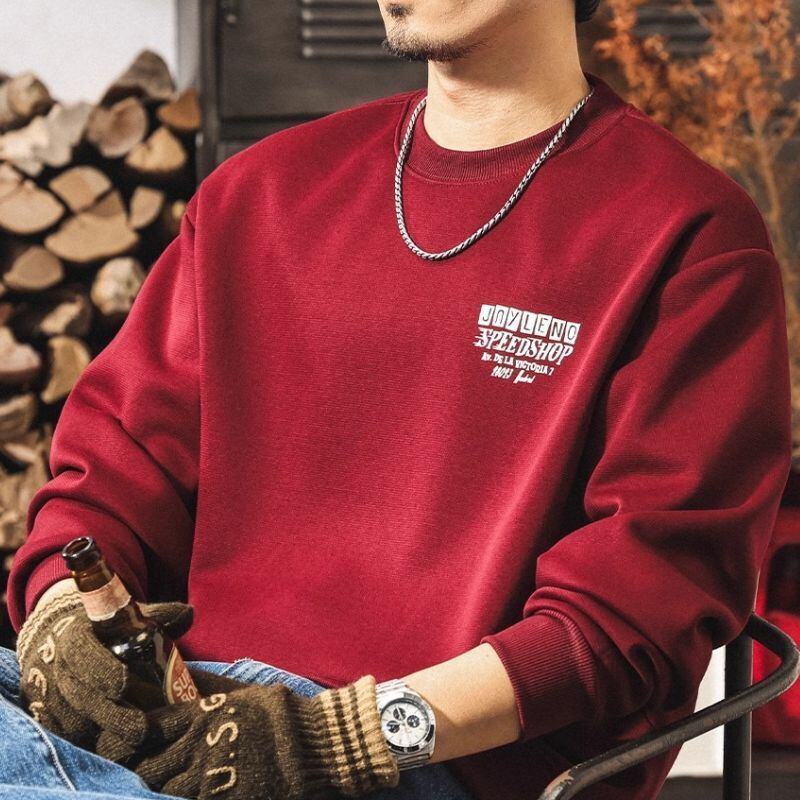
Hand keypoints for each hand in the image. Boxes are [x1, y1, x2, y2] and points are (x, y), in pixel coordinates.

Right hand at [16, 585, 192, 750]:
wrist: (63, 647)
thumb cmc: (107, 632)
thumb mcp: (129, 619)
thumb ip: (159, 615)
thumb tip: (189, 614)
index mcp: (76, 638)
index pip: (82, 652)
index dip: (101, 669)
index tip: (123, 684)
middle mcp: (60, 668)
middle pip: (80, 696)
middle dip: (111, 714)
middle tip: (141, 729)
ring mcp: (53, 696)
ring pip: (74, 721)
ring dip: (105, 733)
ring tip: (137, 740)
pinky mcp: (54, 719)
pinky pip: (70, 736)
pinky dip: (94, 743)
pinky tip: (120, 749)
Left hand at [96, 673, 400, 799]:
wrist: (311, 743)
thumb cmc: (278, 712)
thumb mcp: (238, 693)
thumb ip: (205, 692)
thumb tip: (178, 678)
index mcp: (199, 716)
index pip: (148, 729)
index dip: (128, 739)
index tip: (121, 744)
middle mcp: (196, 746)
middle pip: (148, 766)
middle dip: (138, 772)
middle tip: (132, 774)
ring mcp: (208, 778)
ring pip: (162, 791)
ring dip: (156, 790)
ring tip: (151, 787)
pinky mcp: (222, 799)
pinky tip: (182, 794)